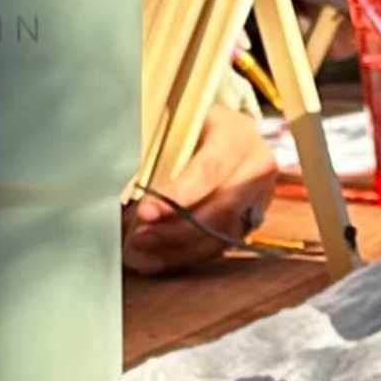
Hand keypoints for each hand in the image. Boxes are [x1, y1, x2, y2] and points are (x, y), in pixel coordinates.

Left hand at [124, 100, 278, 271]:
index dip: (178, 195)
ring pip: (220, 235)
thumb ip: (157, 148)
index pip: (209, 170)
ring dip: (176, 248)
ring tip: (139, 251)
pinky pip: (217, 248)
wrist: (221, 131)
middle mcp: (256, 168)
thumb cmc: (191, 122)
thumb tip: (123, 187)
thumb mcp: (176, 121)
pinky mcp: (247, 222)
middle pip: (219, 209)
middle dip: (174, 229)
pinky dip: (184, 257)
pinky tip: (154, 259)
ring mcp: (257, 199)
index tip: (145, 212)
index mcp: (238, 134)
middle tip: (136, 237)